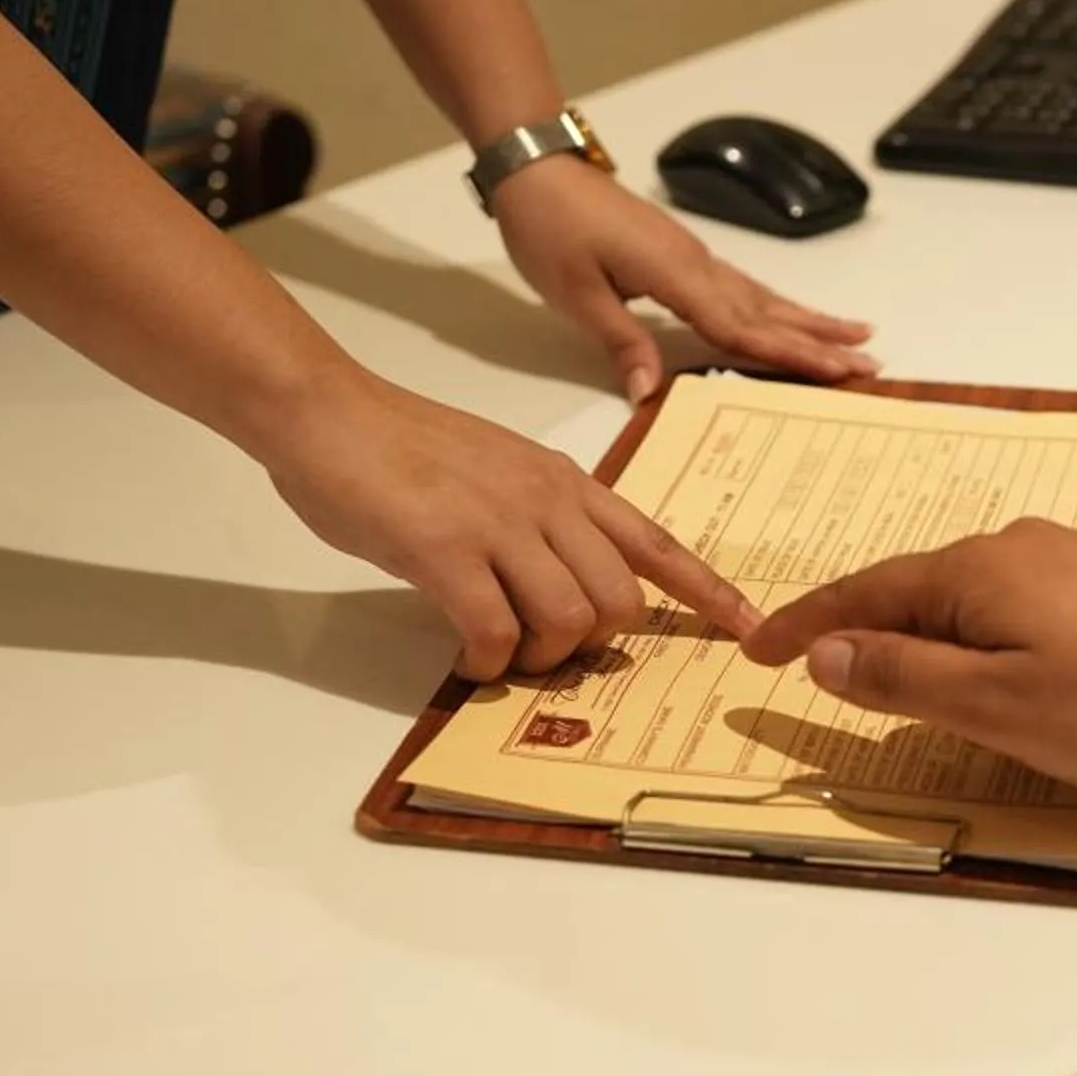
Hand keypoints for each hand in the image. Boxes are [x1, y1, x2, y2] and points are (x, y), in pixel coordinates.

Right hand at [257, 367, 759, 677]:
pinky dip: (487, 662)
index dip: (707, 592)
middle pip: (620, 600)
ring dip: (538, 656)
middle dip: (592, 643)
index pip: (656, 543)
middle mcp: (547, 501)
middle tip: (544, 648)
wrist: (328, 413)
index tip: (748, 629)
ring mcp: (499, 524)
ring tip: (500, 652)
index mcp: (566, 482)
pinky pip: (495, 632)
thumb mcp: (499, 471)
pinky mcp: (446, 550)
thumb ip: (540, 516)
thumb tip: (562, 582)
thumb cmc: (402, 446)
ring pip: (568, 620)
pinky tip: (466, 656)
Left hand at [492, 157, 875, 400]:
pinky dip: (777, 304)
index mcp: (675, 275)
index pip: (741, 326)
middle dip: (821, 340)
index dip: (791, 354)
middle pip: (768, 311)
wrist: (538, 171)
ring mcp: (694, 256)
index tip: (838, 371)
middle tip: (872, 361)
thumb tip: (648, 393)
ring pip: (764, 296)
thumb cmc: (550, 229)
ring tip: (858, 334)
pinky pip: (744, 286)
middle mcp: (696, 264)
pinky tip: (793, 313)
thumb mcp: (577, 293)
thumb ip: (621, 341)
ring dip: (810, 320)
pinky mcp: (683, 254)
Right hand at [742, 520, 1076, 790]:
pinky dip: (994, 629)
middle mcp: (1023, 544)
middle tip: (817, 659)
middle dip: (867, 623)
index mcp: (978, 570)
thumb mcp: (998, 703)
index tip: (757, 647)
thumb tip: (831, 652)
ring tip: (905, 667)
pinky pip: (1031, 599)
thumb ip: (907, 676)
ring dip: (935, 629)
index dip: (808, 624)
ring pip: (981, 593)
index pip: (867, 592)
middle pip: (921, 586)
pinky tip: (1009, 660)